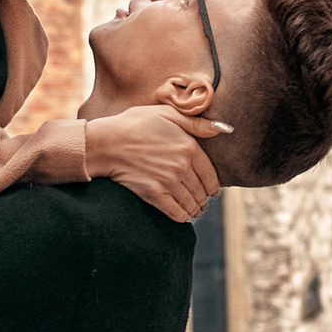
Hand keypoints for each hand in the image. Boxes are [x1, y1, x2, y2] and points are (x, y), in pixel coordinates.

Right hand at [86, 102, 229, 222]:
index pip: (211, 176)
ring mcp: (168, 182)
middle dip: (204, 199)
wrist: (106, 142)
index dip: (213, 187)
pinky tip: (183, 216)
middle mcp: (182, 166)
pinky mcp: (154, 194)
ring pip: (191, 204)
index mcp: (189, 147)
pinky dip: (183, 217)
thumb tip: (225, 129)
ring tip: (195, 211)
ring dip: (195, 210)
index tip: (212, 192)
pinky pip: (177, 213)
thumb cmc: (135, 124)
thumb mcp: (166, 114)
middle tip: (202, 203)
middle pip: (202, 192)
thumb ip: (197, 123)